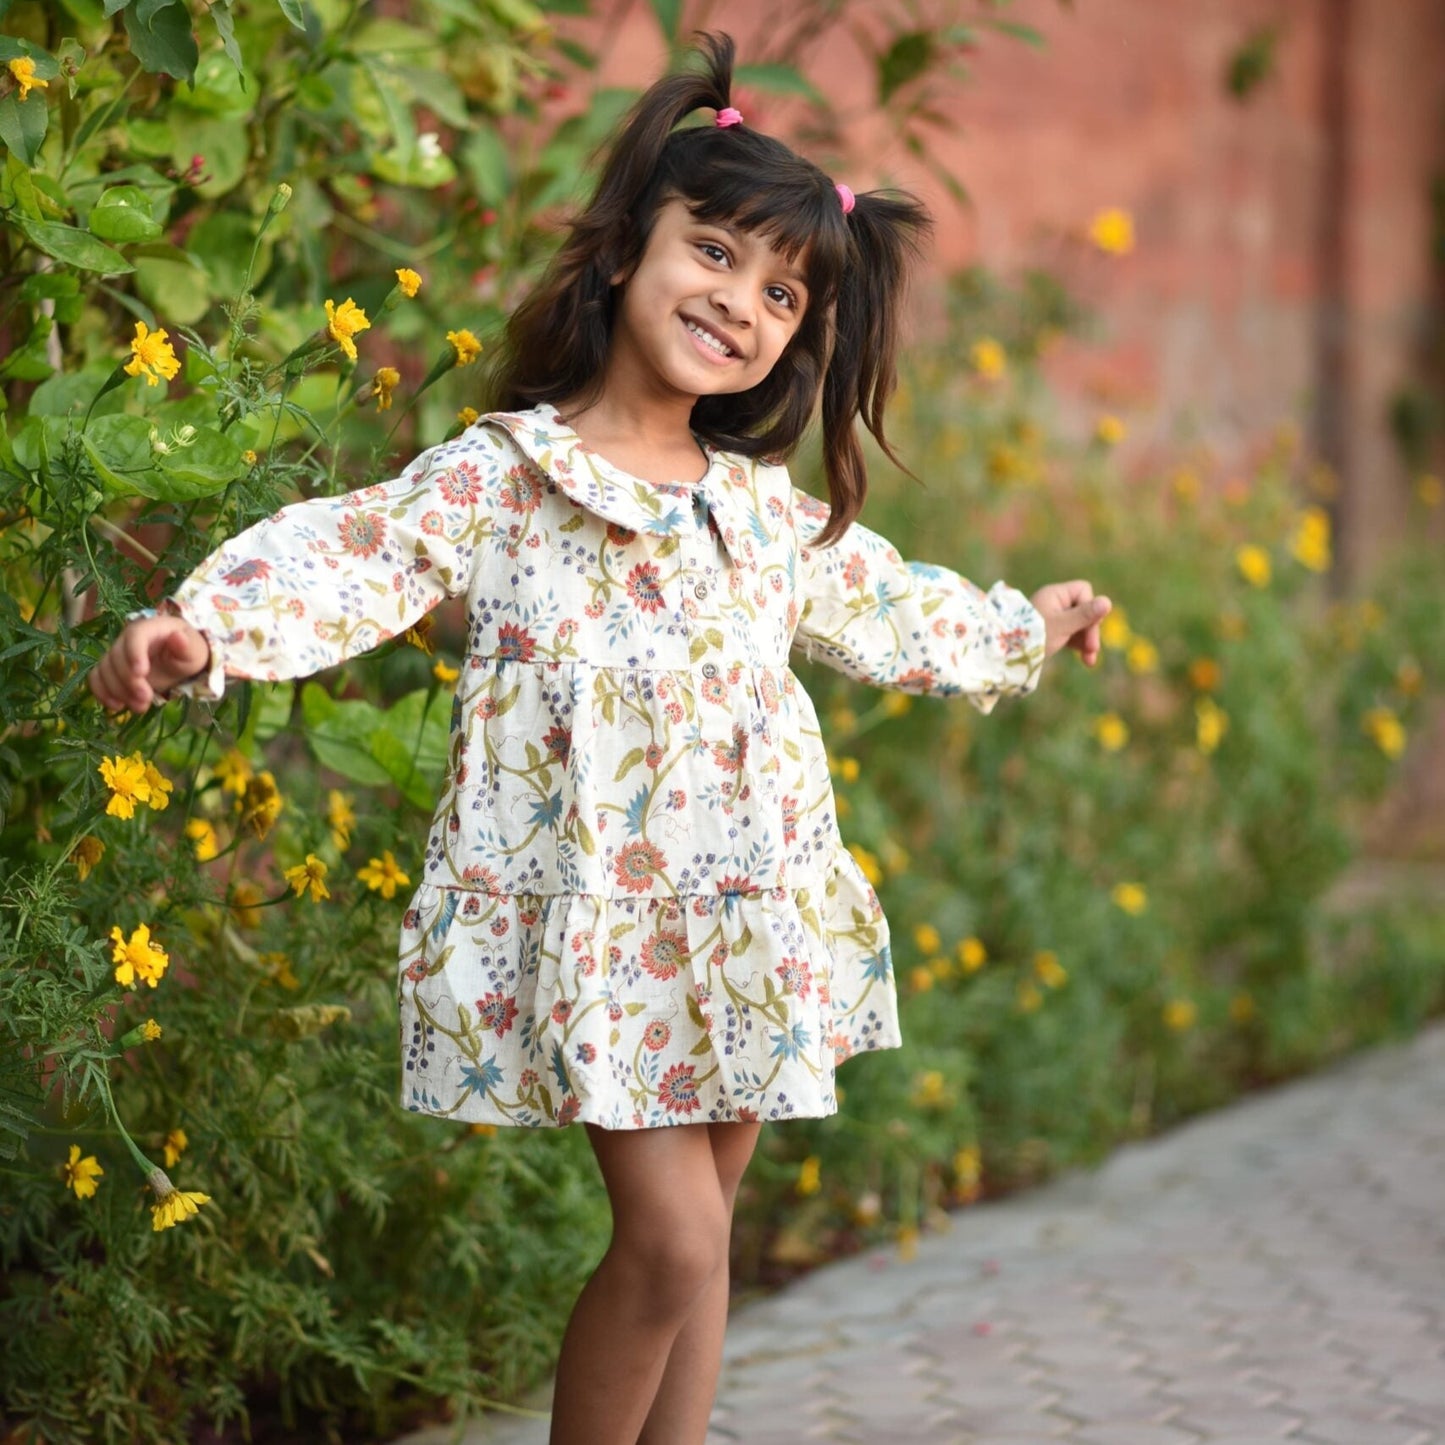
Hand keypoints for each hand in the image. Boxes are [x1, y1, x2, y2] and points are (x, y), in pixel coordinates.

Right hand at [89, 614, 210, 712]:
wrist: (180, 662)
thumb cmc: (188, 652)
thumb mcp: (194, 651)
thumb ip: (187, 646)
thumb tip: (178, 636)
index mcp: (150, 628)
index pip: (135, 635)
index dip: (134, 653)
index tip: (141, 673)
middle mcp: (128, 638)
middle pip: (117, 656)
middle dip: (129, 680)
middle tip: (146, 698)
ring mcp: (117, 654)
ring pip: (105, 669)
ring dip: (118, 691)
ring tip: (141, 706)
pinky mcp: (111, 669)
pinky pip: (96, 678)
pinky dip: (102, 692)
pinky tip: (117, 706)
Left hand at [1029, 580, 1112, 667]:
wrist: (1007, 657)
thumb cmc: (1033, 637)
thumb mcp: (1062, 626)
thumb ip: (1085, 615)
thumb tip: (1107, 601)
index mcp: (1055, 594)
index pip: (1084, 591)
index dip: (1090, 608)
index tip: (1088, 627)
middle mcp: (1054, 603)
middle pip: (1084, 610)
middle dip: (1090, 630)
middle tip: (1092, 649)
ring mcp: (1053, 617)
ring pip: (1080, 625)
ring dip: (1087, 641)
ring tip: (1089, 661)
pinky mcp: (1053, 632)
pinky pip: (1072, 634)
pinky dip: (1079, 646)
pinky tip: (1085, 660)